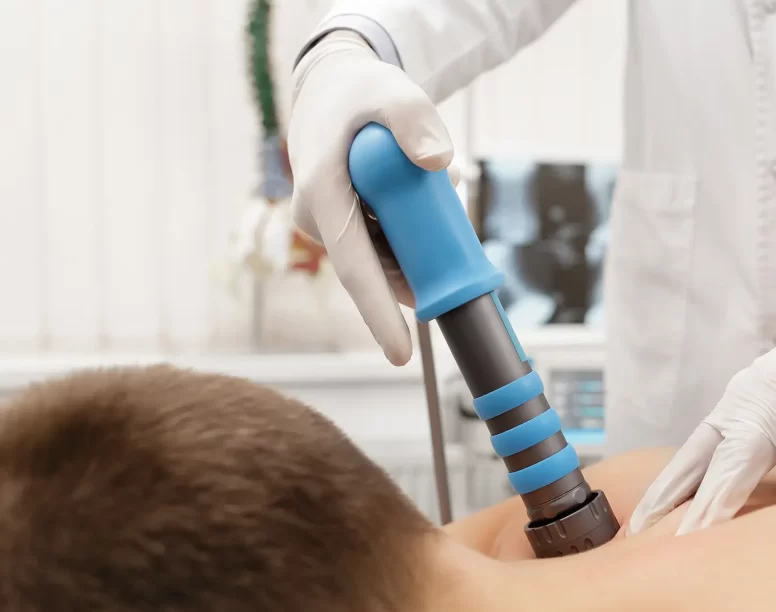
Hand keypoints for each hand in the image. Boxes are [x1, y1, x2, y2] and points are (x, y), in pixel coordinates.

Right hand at [287, 30, 459, 364]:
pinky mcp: (343, 226)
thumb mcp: (391, 92)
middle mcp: (318, 219)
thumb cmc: (360, 93)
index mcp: (322, 196)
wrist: (332, 89)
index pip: (354, 270)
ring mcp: (329, 225)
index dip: (379, 314)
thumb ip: (414, 120)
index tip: (401, 355)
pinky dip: (410, 233)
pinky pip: (385, 244)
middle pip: (380, 266)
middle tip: (456, 229)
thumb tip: (439, 163)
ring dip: (419, 242)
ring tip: (435, 189)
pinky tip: (421, 201)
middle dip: (422, 264)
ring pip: (388, 255)